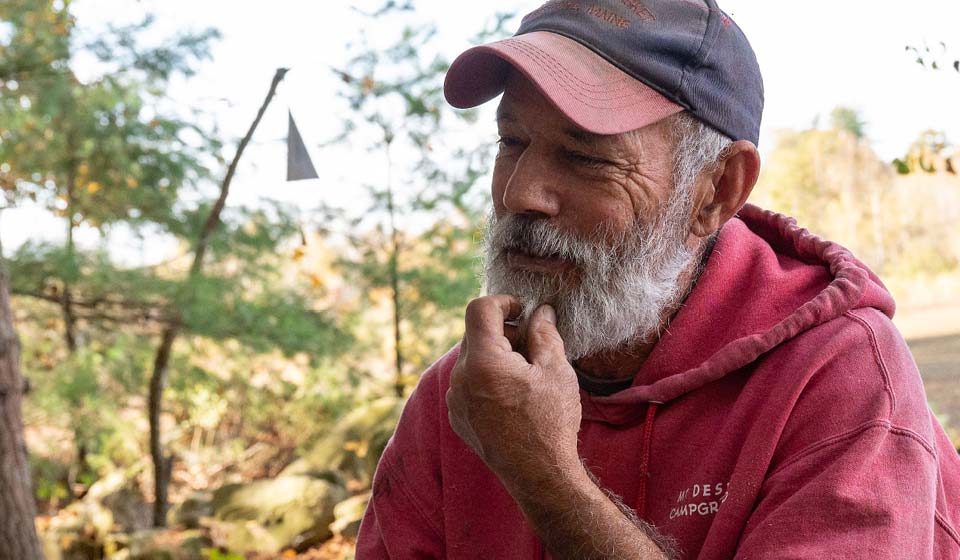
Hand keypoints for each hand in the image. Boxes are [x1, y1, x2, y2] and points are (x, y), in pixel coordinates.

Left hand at [445, 295, 582, 488]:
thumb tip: (540, 312)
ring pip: (472, 359)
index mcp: (482, 361)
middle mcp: (460, 378)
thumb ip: (544, 334)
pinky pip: (468, 383)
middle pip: (476, 334)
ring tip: (526, 376)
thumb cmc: (550, 422)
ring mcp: (455, 399)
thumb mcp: (555, 370)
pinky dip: (487, 378)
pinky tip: (513, 397)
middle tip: (533, 347)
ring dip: (496, 356)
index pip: (480, 308)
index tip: (523, 310)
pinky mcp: (458, 416)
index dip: (503, 301)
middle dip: (504, 331)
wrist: (539, 475)